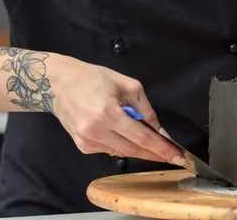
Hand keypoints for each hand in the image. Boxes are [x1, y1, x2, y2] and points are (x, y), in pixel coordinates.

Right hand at [49, 55, 184, 165]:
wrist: (59, 84)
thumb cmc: (94, 78)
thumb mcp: (126, 85)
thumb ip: (145, 109)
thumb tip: (160, 131)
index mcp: (108, 113)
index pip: (142, 137)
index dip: (162, 149)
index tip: (178, 157)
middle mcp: (96, 131)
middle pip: (134, 150)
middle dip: (155, 153)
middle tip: (172, 154)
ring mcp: (87, 141)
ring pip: (122, 152)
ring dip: (138, 148)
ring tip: (149, 140)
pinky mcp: (82, 146)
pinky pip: (110, 150)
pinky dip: (121, 144)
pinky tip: (120, 132)